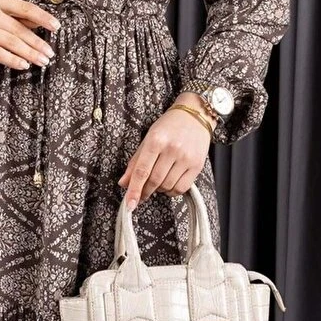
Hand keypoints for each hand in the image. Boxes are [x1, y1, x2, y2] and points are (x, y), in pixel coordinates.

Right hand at [0, 0, 60, 69]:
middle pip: (19, 28)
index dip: (43, 17)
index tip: (57, 27)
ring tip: (42, 61)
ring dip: (29, 53)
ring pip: (11, 42)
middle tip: (50, 53)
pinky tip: (24, 65)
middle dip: (38, 42)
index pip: (25, 7)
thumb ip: (17, 18)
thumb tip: (42, 24)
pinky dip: (13, 60)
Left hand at [117, 93, 216, 207]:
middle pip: (154, 181)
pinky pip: (181, 188)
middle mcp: (172, 149)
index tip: (129, 205)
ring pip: (167, 186)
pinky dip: (172, 191)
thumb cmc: (168, 126)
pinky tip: (169, 183)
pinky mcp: (197, 165)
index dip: (134, 190)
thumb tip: (124, 183)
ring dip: (158, 190)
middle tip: (141, 194)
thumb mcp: (148, 138)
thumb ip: (135, 162)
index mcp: (156, 140)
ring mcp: (186, 158)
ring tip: (157, 181)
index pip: (142, 170)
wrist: (194, 115)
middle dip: (145, 191)